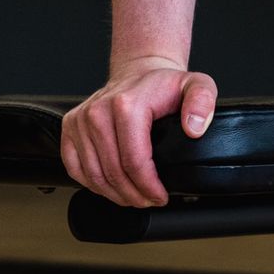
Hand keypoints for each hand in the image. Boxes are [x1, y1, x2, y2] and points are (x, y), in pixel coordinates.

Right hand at [60, 55, 218, 207]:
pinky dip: (92, 184)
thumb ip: (202, 102)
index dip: (149, 187)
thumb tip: (194, 128)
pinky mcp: (70, 126)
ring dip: (114, 194)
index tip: (161, 196)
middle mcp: (98, 111)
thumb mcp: (196, 86)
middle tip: (149, 200)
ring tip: (133, 197)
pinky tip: (111, 186)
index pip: (133, 161)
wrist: (139, 72)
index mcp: (126, 104)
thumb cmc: (164, 85)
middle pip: (113, 172)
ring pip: (93, 175)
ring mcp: (81, 119)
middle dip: (134, 195)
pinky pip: (75, 168)